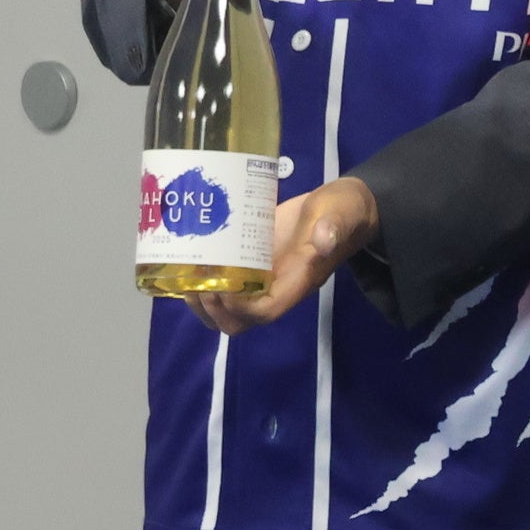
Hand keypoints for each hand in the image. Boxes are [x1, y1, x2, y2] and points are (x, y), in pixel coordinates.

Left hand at [189, 176, 376, 332]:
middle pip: (242, 323)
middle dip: (214, 310)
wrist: (342, 207)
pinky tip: (191, 270)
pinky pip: (227, 291)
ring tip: (187, 280)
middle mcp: (279, 288)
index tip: (219, 285)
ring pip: (230, 313)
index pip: (266, 311)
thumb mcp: (340, 212)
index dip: (239, 307)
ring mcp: (265, 280)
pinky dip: (205, 288)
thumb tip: (323, 239)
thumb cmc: (342, 210)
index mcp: (299, 280)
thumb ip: (333, 225)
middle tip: (196, 283)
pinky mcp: (254, 267)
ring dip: (204, 306)